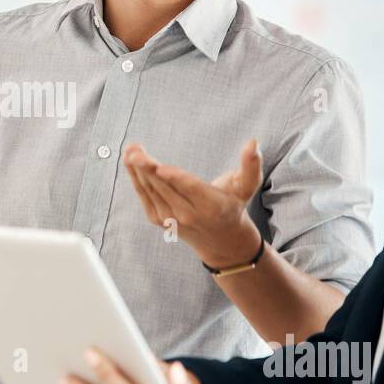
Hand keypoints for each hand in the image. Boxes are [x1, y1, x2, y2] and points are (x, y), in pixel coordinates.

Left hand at [122, 139, 264, 268]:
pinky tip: (129, 162)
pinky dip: (136, 179)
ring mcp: (172, 219)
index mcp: (211, 206)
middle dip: (148, 168)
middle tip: (135, 150)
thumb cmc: (232, 206)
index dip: (175, 178)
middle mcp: (189, 215)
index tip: (160, 166)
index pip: (191, 189)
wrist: (221, 241)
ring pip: (152, 191)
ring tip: (131, 150)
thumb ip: (251, 166)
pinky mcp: (159, 219)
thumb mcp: (246, 187)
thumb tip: (253, 142)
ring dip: (138, 170)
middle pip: (166, 188)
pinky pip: (145, 196)